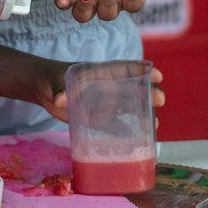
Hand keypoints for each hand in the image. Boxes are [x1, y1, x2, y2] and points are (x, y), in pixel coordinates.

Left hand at [34, 61, 166, 124]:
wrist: (46, 91)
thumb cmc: (54, 79)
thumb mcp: (56, 82)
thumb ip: (59, 88)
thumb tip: (60, 99)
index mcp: (101, 73)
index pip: (124, 68)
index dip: (141, 70)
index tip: (156, 74)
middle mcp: (108, 87)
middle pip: (134, 88)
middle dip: (149, 92)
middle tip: (161, 100)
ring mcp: (106, 103)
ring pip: (130, 107)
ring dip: (144, 114)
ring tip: (155, 125)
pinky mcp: (100, 119)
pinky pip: (117, 125)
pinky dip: (128, 131)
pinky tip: (140, 139)